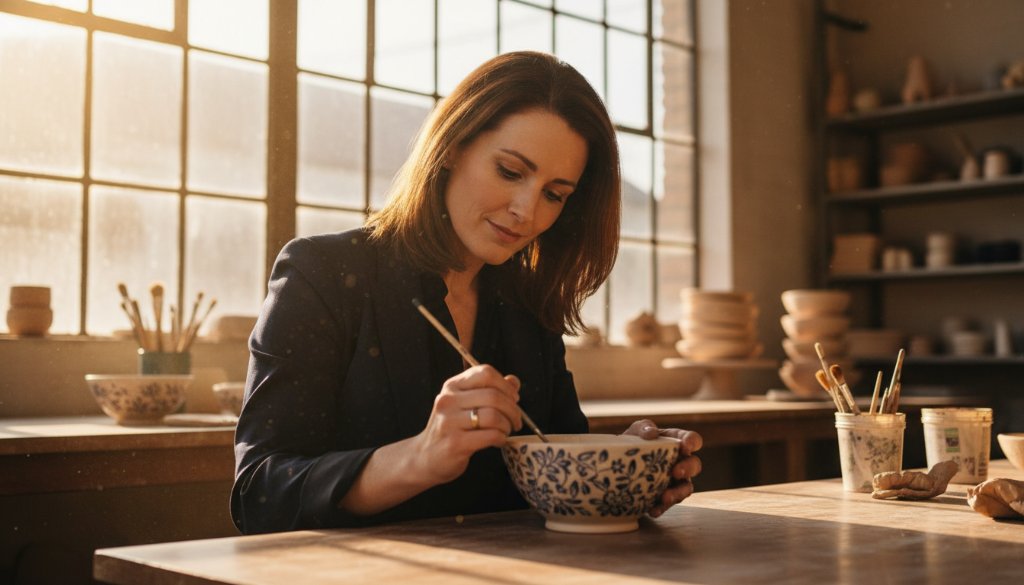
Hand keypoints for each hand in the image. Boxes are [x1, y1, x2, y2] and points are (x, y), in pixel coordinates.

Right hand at [413, 364, 521, 484]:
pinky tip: (498, 441)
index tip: (514, 399)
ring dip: (507, 425)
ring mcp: (449, 422)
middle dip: (513, 410)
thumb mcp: (466, 404)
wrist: (425, 457)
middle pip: (493, 395)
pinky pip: (490, 435)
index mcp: (452, 386)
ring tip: (506, 431)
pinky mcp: (455, 443)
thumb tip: (514, 381)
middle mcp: (448, 400)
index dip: (506, 386)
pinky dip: (501, 438)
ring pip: (493, 415)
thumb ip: (490, 390)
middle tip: (516, 421)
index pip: (485, 373)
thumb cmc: (451, 429)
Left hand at [623, 419, 702, 517]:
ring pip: (686, 488)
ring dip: (678, 493)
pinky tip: (652, 510)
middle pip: (695, 465)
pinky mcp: (664, 498)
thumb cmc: (631, 444)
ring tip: (665, 496)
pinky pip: (668, 505)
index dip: (692, 442)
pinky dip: (661, 508)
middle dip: (688, 468)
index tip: (685, 446)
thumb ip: (644, 427)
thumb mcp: (634, 431)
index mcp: (676, 442)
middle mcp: (680, 462)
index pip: (692, 440)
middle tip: (676, 471)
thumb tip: (652, 433)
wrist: (616, 466)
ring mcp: (674, 481)